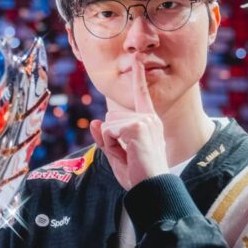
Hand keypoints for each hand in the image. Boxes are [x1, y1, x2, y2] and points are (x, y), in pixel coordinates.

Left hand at [89, 60, 168, 189]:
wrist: (152, 188)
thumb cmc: (139, 175)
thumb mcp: (117, 155)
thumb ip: (105, 138)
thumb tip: (95, 121)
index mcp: (149, 122)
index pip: (141, 95)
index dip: (139, 77)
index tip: (137, 59)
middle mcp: (149, 118)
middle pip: (111, 117)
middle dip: (110, 138)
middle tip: (128, 155)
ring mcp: (144, 121)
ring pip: (108, 124)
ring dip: (111, 143)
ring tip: (129, 155)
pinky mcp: (137, 127)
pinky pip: (108, 131)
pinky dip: (111, 145)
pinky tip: (127, 153)